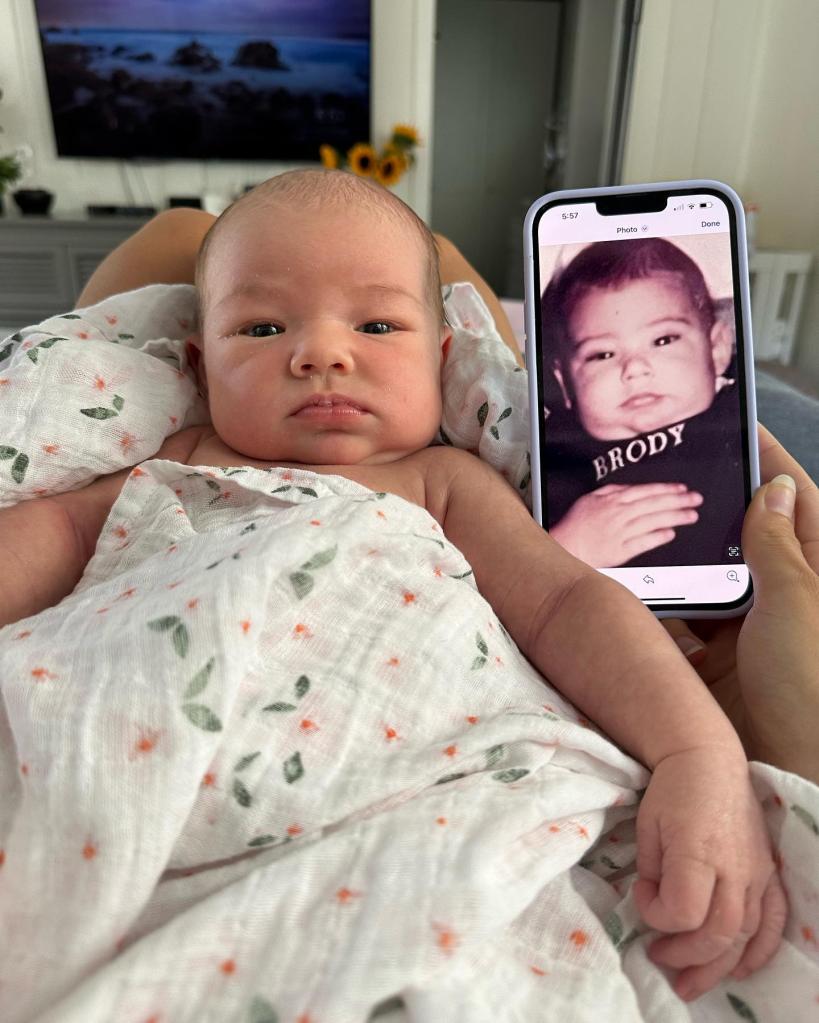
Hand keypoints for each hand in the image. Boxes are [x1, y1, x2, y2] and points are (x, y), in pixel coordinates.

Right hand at [550, 482, 702, 565]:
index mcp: (612, 500)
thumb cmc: (575, 524)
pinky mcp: (620, 551)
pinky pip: (643, 542)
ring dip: (675, 517)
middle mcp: (619, 514)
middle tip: (696, 499)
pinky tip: (671, 533)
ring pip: (653, 521)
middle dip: (678, 501)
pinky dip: (658, 537)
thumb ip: (612, 491)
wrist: (564, 546)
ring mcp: (620, 532)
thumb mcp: (590, 498)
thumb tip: (632, 488)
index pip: (646, 491)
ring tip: (691, 515)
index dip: (666, 489)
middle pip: (654, 504)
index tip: (682, 489)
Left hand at [634, 744, 786, 1001]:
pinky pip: (773, 921)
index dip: (655, 914)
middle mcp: (734, 867)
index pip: (683, 910)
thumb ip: (653, 871)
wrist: (708, 761)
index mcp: (698, 852)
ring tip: (691, 983)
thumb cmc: (671, 790)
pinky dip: (758, 951)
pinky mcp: (768, 873)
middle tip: (658, 959)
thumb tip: (656, 905)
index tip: (640, 895)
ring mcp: (756, 873)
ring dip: (717, 966)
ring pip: (745, 936)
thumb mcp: (647, 826)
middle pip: (718, 933)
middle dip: (685, 956)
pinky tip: (738, 968)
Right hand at [663, 424, 818, 782]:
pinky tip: (628, 579)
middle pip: (746, 536)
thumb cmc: (815, 689)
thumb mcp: (799, 606)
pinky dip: (659, 603)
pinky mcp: (716, 665)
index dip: (768, 462)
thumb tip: (773, 488)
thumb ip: (778, 547)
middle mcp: (788, 599)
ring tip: (638, 517)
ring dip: (679, 555)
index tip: (733, 426)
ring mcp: (751, 633)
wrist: (796, 784)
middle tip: (666, 469)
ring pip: (708, 577)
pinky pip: (683, 621)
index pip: (798, 503)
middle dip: (710, 506)